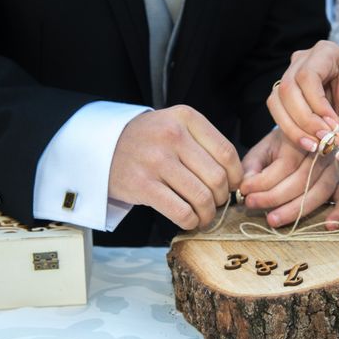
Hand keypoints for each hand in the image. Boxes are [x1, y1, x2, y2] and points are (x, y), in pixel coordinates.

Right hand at [109, 105, 242, 228]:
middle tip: (216, 203)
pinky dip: (191, 221)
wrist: (101, 145)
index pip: (227, 152)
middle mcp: (172, 135)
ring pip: (201, 197)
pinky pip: (181, 211)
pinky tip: (189, 220)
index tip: (231, 186)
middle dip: (221, 198)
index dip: (235, 176)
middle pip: (216, 178)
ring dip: (208, 214)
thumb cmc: (148, 140)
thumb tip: (238, 178)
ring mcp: (155, 160)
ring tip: (204, 216)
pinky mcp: (142, 185)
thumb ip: (205, 144)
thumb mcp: (176, 125)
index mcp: (186, 117)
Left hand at [240, 128, 338, 228]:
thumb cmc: (280, 148)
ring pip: (319, 191)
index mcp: (302, 138)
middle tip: (252, 205)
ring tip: (273, 220)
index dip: (263, 181)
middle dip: (274, 197)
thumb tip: (245, 187)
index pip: (285, 164)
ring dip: (296, 210)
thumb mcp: (262, 150)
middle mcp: (322, 151)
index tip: (244, 191)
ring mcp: (335, 168)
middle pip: (301, 179)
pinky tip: (328, 226)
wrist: (304, 137)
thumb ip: (252, 167)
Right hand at [267, 40, 338, 151]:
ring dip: (293, 128)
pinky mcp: (281, 91)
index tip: (333, 125)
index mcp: (325, 52)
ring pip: (276, 101)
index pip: (308, 76)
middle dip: (304, 119)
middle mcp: (301, 59)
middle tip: (323, 139)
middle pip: (288, 89)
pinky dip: (290, 129)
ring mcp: (287, 73)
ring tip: (314, 145)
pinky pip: (277, 110)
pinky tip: (306, 142)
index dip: (317, 104)